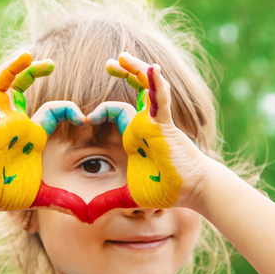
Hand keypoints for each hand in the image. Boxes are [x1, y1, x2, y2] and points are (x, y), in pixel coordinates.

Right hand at [0, 52, 87, 219]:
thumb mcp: (41, 195)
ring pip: (6, 87)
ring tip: (27, 56)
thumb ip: (63, 201)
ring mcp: (0, 123)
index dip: (70, 109)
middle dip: (36, 72)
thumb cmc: (6, 192)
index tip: (84, 117)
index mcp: (33, 134)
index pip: (54, 111)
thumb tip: (86, 214)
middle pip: (25, 88)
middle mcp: (17, 123)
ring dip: (14, 70)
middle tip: (50, 63)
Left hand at [86, 52, 208, 217]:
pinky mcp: (166, 124)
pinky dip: (157, 85)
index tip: (84, 118)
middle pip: (132, 91)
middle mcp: (144, 123)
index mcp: (134, 135)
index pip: (115, 111)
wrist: (190, 191)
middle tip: (109, 62)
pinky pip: (160, 100)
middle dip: (122, 74)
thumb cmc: (164, 189)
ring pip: (146, 88)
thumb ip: (107, 201)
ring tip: (121, 57)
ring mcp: (155, 121)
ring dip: (136, 71)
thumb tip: (86, 216)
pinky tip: (153, 69)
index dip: (99, 110)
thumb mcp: (128, 196)